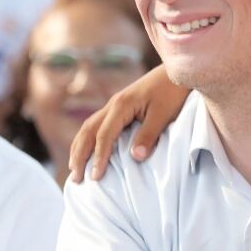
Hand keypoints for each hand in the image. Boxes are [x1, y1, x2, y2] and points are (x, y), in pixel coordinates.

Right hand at [68, 65, 189, 181]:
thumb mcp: (164, 114)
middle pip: (88, 131)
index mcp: (121, 105)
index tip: (95, 177)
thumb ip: (149, 135)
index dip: (98, 157)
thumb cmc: (172, 92)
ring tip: (73, 169)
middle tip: (75, 178)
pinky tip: (87, 151)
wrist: (176, 72)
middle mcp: (113, 105)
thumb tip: (135, 157)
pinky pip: (96, 125)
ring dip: (79, 148)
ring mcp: (114, 105)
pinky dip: (88, 140)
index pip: (104, 135)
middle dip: (80, 155)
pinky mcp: (119, 108)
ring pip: (88, 127)